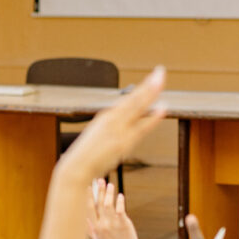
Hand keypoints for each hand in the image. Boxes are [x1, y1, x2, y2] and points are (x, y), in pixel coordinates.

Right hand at [60, 66, 166, 180]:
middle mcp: (113, 119)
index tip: (156, 76)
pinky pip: (140, 128)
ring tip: (160, 81)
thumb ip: (118, 128)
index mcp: (108, 116)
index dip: (145, 88)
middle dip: (149, 85)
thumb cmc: (89, 153)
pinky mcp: (122, 143)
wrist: (77, 167)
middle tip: (161, 71)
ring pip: (136, 108)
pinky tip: (161, 110)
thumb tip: (133, 122)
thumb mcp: (102, 135)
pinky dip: (151, 119)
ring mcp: (118, 130)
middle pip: (135, 100)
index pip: (131, 99)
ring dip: (150, 94)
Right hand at [87, 179, 137, 238]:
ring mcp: (112, 224)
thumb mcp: (96, 237)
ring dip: (108, 193)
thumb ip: (89, 227)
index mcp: (94, 226)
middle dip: (98, 191)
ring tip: (110, 184)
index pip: (89, 208)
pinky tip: (120, 195)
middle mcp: (102, 224)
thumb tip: (82, 216)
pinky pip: (120, 210)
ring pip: (108, 205)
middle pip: (98, 204)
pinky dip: (119, 202)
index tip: (87, 186)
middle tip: (100, 179)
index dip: (88, 196)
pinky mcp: (123, 224)